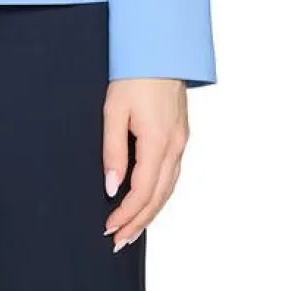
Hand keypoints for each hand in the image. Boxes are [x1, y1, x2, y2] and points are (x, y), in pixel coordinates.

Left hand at [102, 78, 188, 251]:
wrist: (159, 49)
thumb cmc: (133, 74)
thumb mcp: (113, 110)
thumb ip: (113, 150)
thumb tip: (112, 187)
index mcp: (157, 141)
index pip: (142, 191)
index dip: (126, 214)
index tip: (108, 228)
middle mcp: (174, 146)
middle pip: (159, 197)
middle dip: (139, 223)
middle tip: (119, 241)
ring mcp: (181, 141)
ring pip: (169, 189)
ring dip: (151, 212)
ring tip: (132, 230)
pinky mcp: (181, 135)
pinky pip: (173, 175)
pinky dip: (160, 194)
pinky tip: (149, 201)